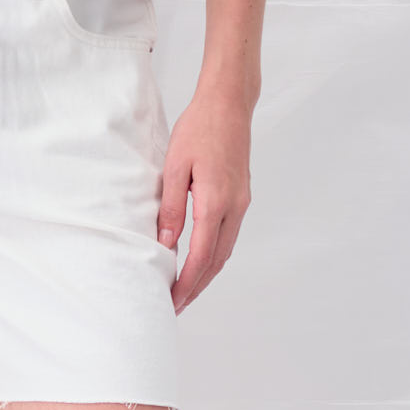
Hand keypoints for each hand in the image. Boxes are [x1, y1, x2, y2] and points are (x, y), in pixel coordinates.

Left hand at [157, 86, 251, 311]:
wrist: (229, 104)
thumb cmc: (199, 129)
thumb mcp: (175, 166)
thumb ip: (171, 207)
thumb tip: (166, 243)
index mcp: (216, 201)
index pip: (202, 255)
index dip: (187, 282)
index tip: (173, 300)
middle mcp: (235, 206)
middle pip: (217, 260)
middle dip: (197, 286)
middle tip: (176, 306)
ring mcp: (242, 202)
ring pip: (226, 250)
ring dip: (207, 273)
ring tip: (186, 290)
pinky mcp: (242, 196)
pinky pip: (229, 235)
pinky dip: (215, 255)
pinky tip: (201, 260)